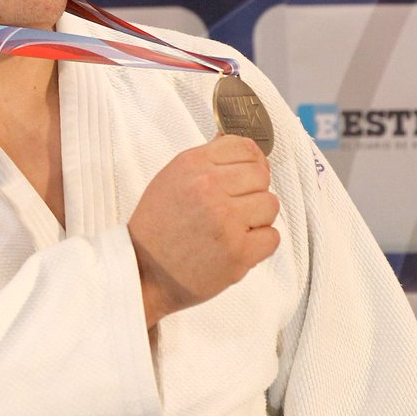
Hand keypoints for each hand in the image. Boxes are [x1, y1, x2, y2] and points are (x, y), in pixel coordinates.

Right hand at [127, 135, 278, 327]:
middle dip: (254, 190)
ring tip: (236, 226)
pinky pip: (272, 237)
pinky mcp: (238, 252)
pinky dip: (260, 243)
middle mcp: (209, 188)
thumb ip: (204, 161)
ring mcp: (226, 221)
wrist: (144, 271)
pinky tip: (239, 244)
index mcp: (193, 165)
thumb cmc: (156, 227)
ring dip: (258, 217)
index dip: (252, 161)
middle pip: (262, 175)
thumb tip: (232, 144)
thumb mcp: (170, 178)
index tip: (247, 174)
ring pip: (270, 204)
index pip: (245, 147)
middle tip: (238, 205)